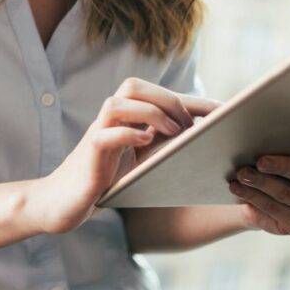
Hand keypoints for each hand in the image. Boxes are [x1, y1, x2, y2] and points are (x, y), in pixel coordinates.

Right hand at [23, 77, 221, 234]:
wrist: (63, 203)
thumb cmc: (104, 182)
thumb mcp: (139, 163)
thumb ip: (162, 148)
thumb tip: (206, 144)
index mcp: (124, 119)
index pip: (158, 95)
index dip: (193, 100)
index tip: (226, 112)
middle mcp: (110, 121)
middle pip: (134, 86)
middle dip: (168, 100)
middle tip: (189, 127)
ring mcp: (97, 135)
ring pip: (118, 103)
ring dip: (150, 113)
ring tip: (172, 133)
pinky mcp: (89, 155)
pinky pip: (106, 134)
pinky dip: (129, 134)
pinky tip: (146, 144)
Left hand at [227, 127, 289, 236]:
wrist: (272, 195)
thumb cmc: (286, 158)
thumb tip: (263, 113)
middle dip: (282, 166)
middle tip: (260, 160)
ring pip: (288, 195)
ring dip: (261, 183)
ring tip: (241, 174)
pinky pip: (276, 211)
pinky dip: (254, 198)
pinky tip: (239, 189)